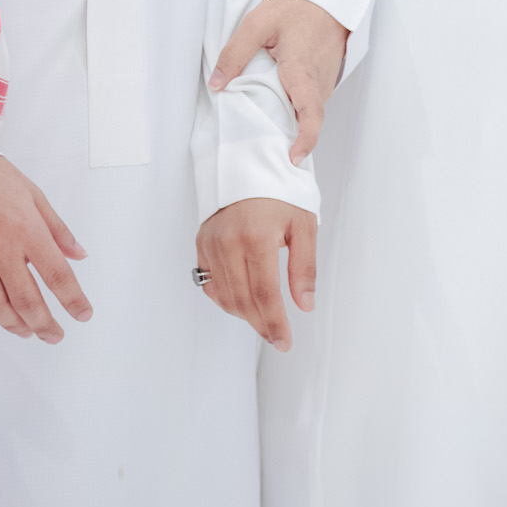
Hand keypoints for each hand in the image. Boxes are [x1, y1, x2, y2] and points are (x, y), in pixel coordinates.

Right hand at [0, 155, 89, 341]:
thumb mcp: (37, 198)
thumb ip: (59, 231)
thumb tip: (78, 253)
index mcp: (27, 232)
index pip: (57, 276)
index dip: (73, 300)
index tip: (82, 313)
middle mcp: (1, 250)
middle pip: (28, 301)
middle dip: (45, 325)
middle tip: (55, 334)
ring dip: (16, 326)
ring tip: (29, 332)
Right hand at [195, 197, 315, 351]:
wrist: (247, 166)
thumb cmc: (279, 193)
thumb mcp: (303, 224)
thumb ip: (304, 267)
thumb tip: (304, 304)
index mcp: (257, 236)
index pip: (265, 293)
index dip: (275, 322)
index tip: (284, 341)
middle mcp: (229, 242)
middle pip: (243, 300)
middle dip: (262, 325)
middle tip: (277, 338)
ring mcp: (211, 245)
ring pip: (225, 296)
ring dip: (245, 315)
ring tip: (264, 320)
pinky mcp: (201, 245)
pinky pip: (210, 284)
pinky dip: (226, 299)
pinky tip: (243, 302)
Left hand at [209, 0, 347, 162]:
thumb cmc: (297, 6)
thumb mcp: (258, 22)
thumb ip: (235, 53)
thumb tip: (218, 85)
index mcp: (301, 69)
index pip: (310, 113)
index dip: (305, 139)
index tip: (294, 157)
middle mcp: (318, 80)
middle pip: (305, 116)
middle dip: (288, 133)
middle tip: (265, 140)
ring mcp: (326, 80)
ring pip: (308, 109)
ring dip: (291, 117)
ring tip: (268, 118)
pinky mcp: (327, 77)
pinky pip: (311, 99)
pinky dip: (297, 106)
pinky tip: (280, 98)